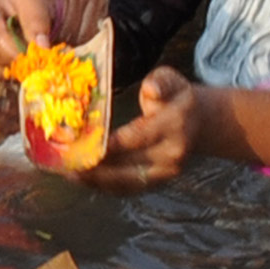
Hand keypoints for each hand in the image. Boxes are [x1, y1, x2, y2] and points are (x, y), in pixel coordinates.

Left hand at [77, 67, 199, 192]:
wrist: (201, 122)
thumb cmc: (176, 96)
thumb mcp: (171, 80)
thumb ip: (160, 82)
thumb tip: (151, 90)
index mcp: (175, 124)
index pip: (140, 137)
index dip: (113, 144)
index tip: (87, 146)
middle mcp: (172, 153)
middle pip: (130, 165)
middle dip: (97, 167)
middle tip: (68, 163)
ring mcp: (167, 172)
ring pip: (127, 183)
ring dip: (97, 181)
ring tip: (70, 173)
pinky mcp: (159, 183)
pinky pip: (129, 189)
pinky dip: (105, 187)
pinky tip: (84, 180)